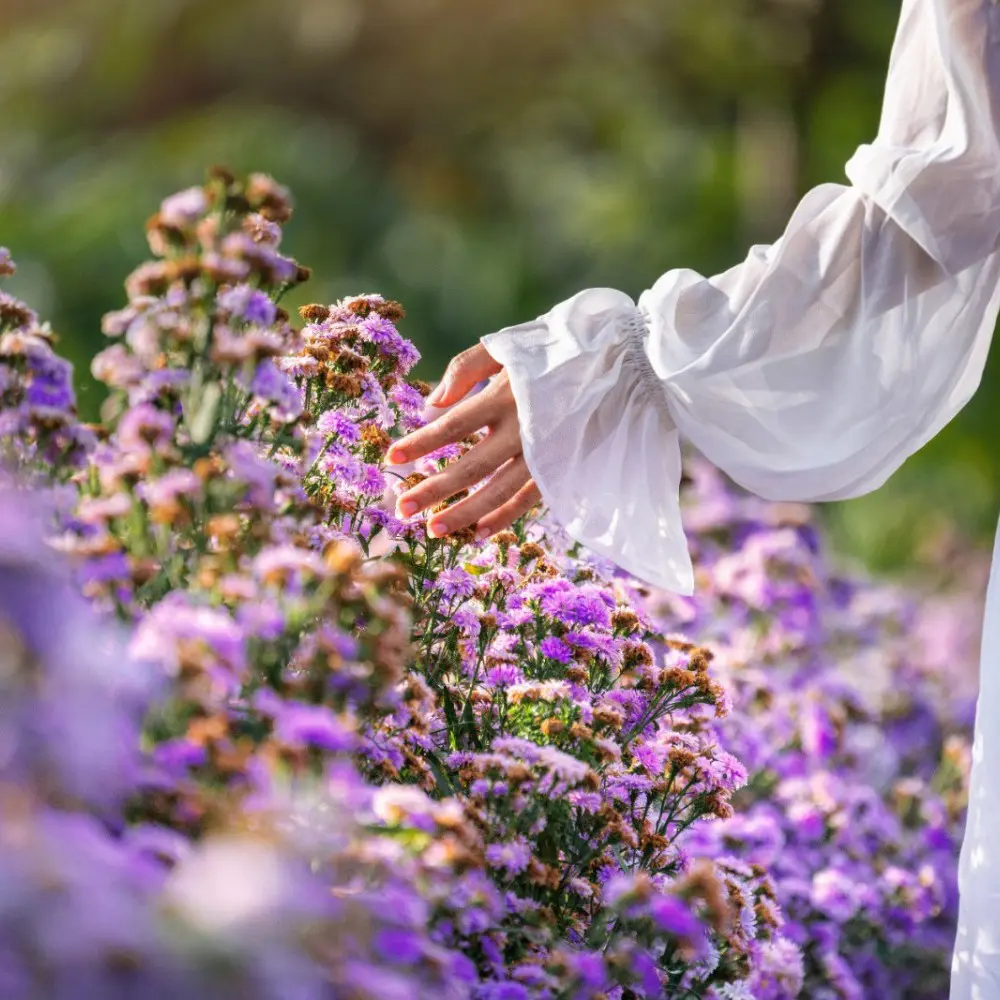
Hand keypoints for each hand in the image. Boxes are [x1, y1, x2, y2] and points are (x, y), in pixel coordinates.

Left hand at [386, 344, 541, 539]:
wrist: (613, 364)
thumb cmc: (551, 353)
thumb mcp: (507, 347)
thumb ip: (466, 367)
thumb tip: (433, 403)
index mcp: (506, 395)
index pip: (455, 424)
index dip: (423, 442)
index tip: (393, 456)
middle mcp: (524, 429)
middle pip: (472, 466)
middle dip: (435, 489)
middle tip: (401, 509)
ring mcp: (544, 453)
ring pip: (500, 491)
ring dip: (465, 513)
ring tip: (433, 529)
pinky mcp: (560, 467)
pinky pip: (528, 500)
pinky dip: (504, 518)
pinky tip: (475, 533)